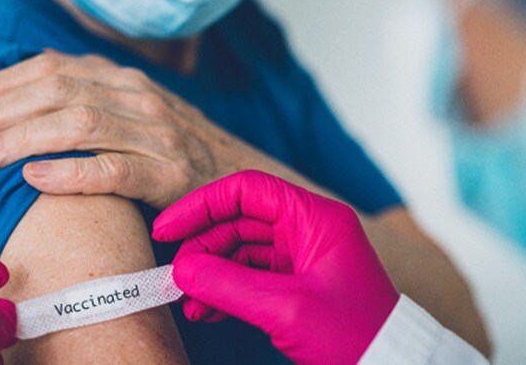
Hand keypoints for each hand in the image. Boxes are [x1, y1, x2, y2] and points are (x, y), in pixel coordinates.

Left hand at [0, 51, 249, 208]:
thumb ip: (89, 96)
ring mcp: (157, 134)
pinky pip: (113, 170)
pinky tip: (34, 178)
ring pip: (78, 125)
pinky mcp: (170, 175)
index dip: (1, 86)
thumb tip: (26, 86)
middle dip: (1, 113)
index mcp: (123, 79)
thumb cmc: (171, 149)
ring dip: (22, 139)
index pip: (51, 68)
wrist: (238, 177)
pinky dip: (70, 172)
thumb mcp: (132, 110)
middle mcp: (139, 97)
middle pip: (57, 91)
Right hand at [152, 171, 399, 364]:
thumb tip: (182, 270)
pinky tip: (205, 309)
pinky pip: (250, 276)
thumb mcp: (287, 308)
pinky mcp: (297, 284)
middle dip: (203, 246)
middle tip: (176, 275)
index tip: (168, 227)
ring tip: (188, 299)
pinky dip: (225, 290)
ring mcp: (302, 257)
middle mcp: (308, 230)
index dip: (203, 205)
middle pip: (239, 220)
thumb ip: (229, 285)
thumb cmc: (356, 336)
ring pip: (241, 250)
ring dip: (210, 273)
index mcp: (315, 218)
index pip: (247, 191)